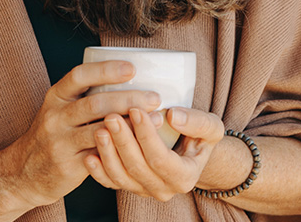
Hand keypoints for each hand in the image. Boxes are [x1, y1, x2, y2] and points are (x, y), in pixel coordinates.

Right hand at [2, 61, 163, 207]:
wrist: (24, 172)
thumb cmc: (53, 134)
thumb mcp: (60, 109)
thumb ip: (86, 97)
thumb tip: (132, 80)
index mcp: (55, 96)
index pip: (79, 75)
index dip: (105, 70)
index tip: (132, 68)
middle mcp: (54, 117)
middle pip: (94, 103)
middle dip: (128, 99)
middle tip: (154, 97)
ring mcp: (60, 142)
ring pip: (99, 131)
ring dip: (131, 125)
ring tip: (156, 120)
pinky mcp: (68, 166)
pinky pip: (99, 156)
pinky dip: (122, 149)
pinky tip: (141, 145)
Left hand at [86, 105, 224, 201]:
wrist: (189, 151)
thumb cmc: (199, 135)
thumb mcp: (210, 127)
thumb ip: (197, 122)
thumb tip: (172, 115)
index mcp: (184, 177)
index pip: (161, 159)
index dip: (147, 136)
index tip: (136, 110)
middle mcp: (163, 189)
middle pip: (138, 168)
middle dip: (123, 142)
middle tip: (111, 116)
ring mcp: (144, 190)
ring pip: (121, 177)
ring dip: (108, 154)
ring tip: (99, 130)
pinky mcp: (129, 186)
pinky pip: (110, 183)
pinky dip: (98, 171)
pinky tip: (89, 155)